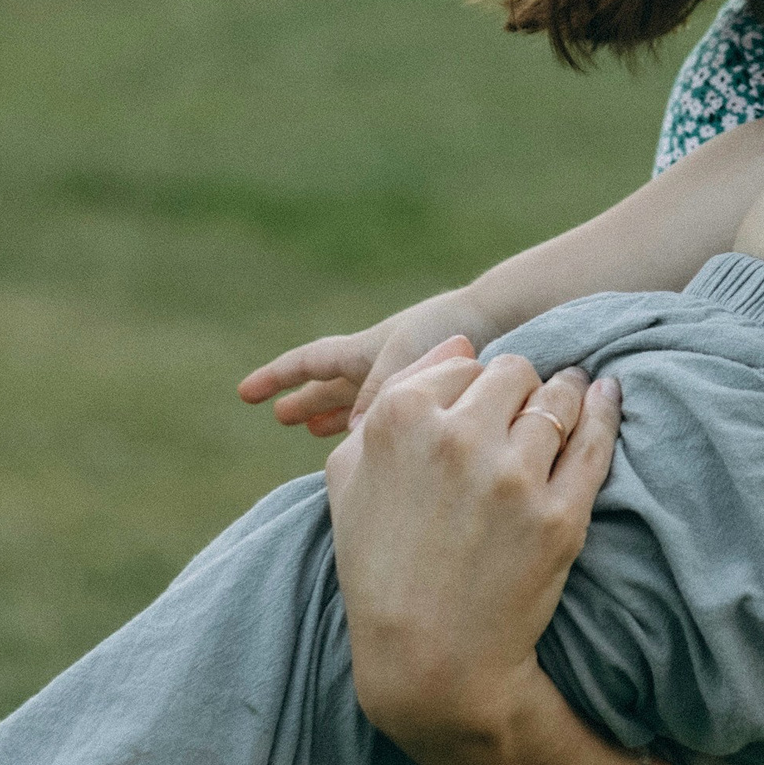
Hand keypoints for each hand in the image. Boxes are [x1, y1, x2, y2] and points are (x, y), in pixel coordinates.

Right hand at [239, 288, 498, 436]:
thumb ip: (378, 393)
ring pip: (368, 399)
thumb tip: (352, 435)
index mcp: (371, 348)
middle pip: (339, 384)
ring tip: (319, 430)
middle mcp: (390, 362)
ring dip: (342, 413)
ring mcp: (417, 376)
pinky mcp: (445, 393)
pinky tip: (380, 448)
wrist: (517, 316)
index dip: (279, 376)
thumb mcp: (405, 356)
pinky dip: (386, 428)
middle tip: (285, 417)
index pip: (313, 361)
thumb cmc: (458, 328)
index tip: (246, 393)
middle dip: (311, 399)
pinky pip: (404, 412)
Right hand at [323, 338, 619, 749]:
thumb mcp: (350, 478)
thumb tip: (461, 344)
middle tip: (519, 414)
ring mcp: (513, 478)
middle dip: (518, 389)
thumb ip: (395, 398)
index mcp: (399, 422)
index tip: (477, 412)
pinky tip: (608, 397)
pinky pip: (597, 440)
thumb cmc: (381, 565)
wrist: (429, 659)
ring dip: (565, 395)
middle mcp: (457, 440)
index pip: (463, 364)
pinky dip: (606, 411)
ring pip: (560, 398)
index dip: (473, 387)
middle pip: (515, 372)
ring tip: (569, 399)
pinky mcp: (560, 513)